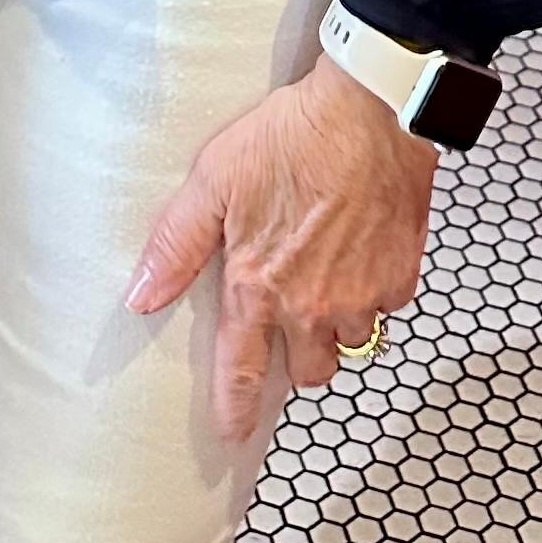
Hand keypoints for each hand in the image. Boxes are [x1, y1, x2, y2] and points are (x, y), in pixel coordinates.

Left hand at [126, 55, 435, 434]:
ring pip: (351, 342)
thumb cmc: (292, 136)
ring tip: (327, 279)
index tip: (233, 432)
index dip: (236, 410)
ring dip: (338, 325)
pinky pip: (386, 306)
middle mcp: (312, 305)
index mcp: (259, 287)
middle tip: (290, 318)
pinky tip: (362, 253)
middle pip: (308, 372)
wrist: (370, 110)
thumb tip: (140, 296)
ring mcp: (362, 295)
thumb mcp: (213, 179)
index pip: (243, 373)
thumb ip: (176, 244)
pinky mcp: (401, 275)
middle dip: (298, 356)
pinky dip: (375, 292)